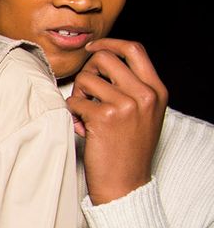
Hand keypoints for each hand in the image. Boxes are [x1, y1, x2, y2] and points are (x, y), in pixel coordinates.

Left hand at [67, 38, 166, 204]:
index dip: (109, 44)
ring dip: (78, 95)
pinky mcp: (105, 117)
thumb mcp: (144, 114)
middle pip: (105, 59)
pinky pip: (74, 101)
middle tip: (85, 92)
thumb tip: (103, 61)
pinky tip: (81, 127)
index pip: (134, 50)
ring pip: (86, 79)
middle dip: (87, 72)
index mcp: (157, 90)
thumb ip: (132, 88)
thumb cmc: (128, 150)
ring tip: (84, 114)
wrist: (125, 183)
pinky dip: (71, 113)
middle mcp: (145, 94)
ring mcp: (126, 105)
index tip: (93, 48)